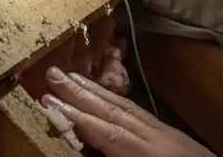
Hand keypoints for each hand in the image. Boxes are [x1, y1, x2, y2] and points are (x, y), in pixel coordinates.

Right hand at [41, 67, 215, 156]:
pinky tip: (105, 97)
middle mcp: (159, 138)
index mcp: (151, 154)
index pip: (108, 132)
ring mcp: (168, 134)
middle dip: (81, 93)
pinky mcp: (174, 135)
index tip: (48, 100)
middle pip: (115, 111)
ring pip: (127, 107)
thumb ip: (118, 153)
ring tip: (72, 78)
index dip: (76, 116)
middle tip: (52, 73)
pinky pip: (140, 113)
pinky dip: (117, 102)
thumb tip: (89, 145)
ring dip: (97, 92)